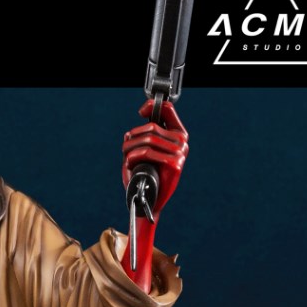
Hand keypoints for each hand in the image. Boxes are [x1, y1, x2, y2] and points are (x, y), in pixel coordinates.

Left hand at [122, 99, 188, 214]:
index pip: (168, 109)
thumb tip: (134, 127)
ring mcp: (180, 152)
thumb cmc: (146, 175)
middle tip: (125, 149)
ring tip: (126, 157)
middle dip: (133, 137)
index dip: (152, 106)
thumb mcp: (145, 151)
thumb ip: (143, 136)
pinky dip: (133, 157)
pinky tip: (130, 163)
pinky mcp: (174, 164)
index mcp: (178, 134)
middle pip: (151, 127)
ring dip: (130, 148)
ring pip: (147, 139)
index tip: (141, 111)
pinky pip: (147, 153)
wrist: (148, 200)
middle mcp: (182, 141)